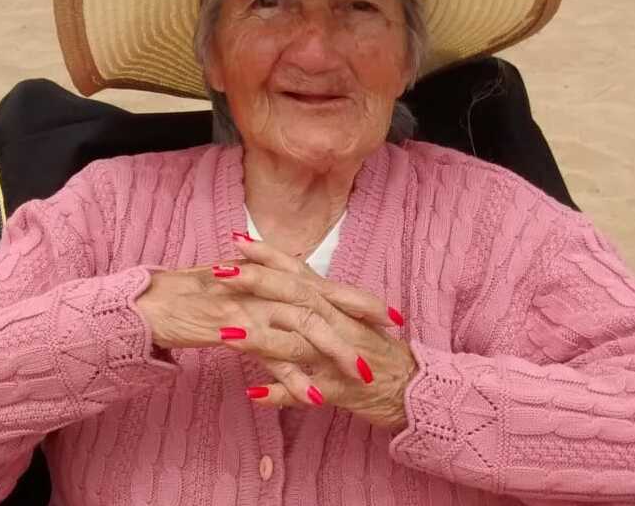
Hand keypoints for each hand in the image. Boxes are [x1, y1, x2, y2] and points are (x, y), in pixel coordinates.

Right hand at [135, 236, 399, 382]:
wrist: (156, 302)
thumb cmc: (194, 295)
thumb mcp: (236, 284)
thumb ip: (265, 285)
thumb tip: (288, 285)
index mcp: (271, 277)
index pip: (322, 283)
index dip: (356, 295)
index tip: (387, 309)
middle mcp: (267, 287)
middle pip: (322, 298)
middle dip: (359, 313)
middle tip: (391, 329)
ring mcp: (253, 306)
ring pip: (303, 325)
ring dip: (335, 350)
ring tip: (363, 372)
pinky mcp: (235, 329)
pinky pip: (270, 355)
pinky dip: (293, 377)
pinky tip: (313, 397)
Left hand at [224, 237, 416, 429]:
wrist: (412, 387)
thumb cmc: (373, 349)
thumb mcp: (344, 316)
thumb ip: (314, 296)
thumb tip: (280, 276)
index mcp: (334, 303)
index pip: (298, 271)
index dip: (269, 255)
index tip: (237, 239)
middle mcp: (336, 322)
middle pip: (295, 296)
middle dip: (258, 283)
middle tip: (221, 272)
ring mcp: (338, 355)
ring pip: (297, 342)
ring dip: (260, 338)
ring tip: (225, 334)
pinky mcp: (341, 389)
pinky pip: (308, 391)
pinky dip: (283, 392)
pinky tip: (254, 394)